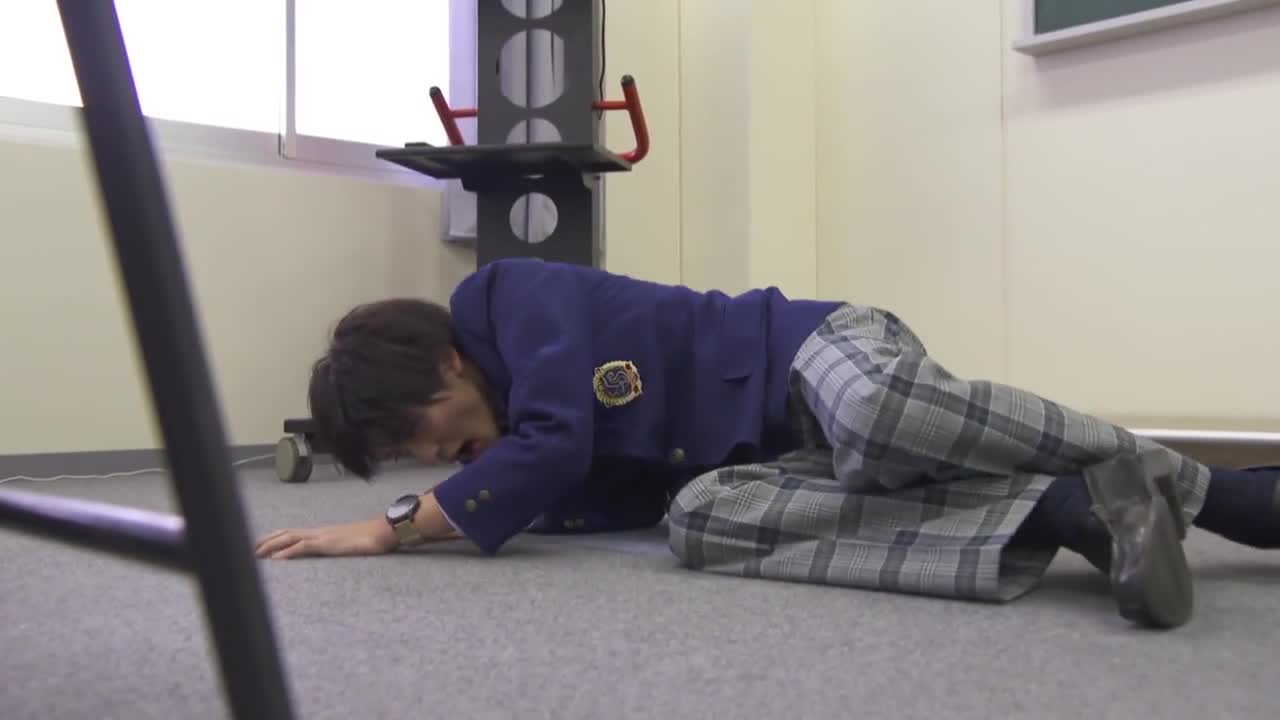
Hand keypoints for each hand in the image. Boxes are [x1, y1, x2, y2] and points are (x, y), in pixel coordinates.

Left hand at [254, 518, 397, 559]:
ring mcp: (322, 537)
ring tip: (254, 555)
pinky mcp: (328, 544)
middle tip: (246, 551)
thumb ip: (339, 548)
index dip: (273, 538)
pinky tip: (276, 560)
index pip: (292, 533)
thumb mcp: (350, 545)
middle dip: (264, 541)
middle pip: (285, 533)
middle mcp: (319, 532)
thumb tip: (333, 554)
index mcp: (322, 533)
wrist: (385, 531)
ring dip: (270, 546)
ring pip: (289, 538)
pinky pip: (303, 547)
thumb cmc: (372, 539)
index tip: (257, 545)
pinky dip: (287, 552)